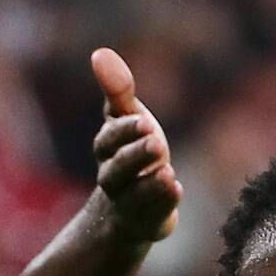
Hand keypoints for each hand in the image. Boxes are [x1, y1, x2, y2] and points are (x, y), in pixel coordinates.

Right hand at [85, 48, 179, 244]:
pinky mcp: (146, 223)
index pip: (109, 140)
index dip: (125, 130)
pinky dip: (163, 203)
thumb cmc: (131, 155)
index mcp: (106, 151)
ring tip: (167, 171)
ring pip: (134, 196)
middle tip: (157, 140)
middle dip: (136, 155)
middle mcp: (112, 179)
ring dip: (150, 184)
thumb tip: (99, 52)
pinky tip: (176, 189)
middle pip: (117, 169)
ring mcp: (128, 204)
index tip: (144, 119)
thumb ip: (117, 91)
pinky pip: (152, 216)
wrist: (131, 210)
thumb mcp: (126, 120)